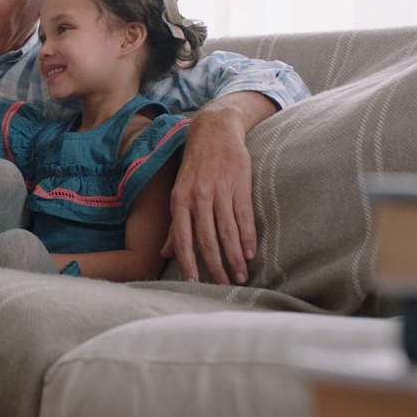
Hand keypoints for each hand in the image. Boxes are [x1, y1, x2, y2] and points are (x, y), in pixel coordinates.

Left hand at [161, 93, 274, 283]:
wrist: (214, 131)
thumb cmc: (194, 166)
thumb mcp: (179, 191)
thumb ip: (175, 223)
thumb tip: (166, 253)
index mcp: (180, 200)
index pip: (183, 237)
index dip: (188, 262)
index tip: (194, 282)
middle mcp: (198, 196)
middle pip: (207, 239)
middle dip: (215, 266)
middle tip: (223, 286)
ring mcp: (219, 190)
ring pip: (227, 231)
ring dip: (234, 257)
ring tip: (240, 276)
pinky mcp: (239, 185)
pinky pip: (243, 216)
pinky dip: (247, 237)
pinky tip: (250, 254)